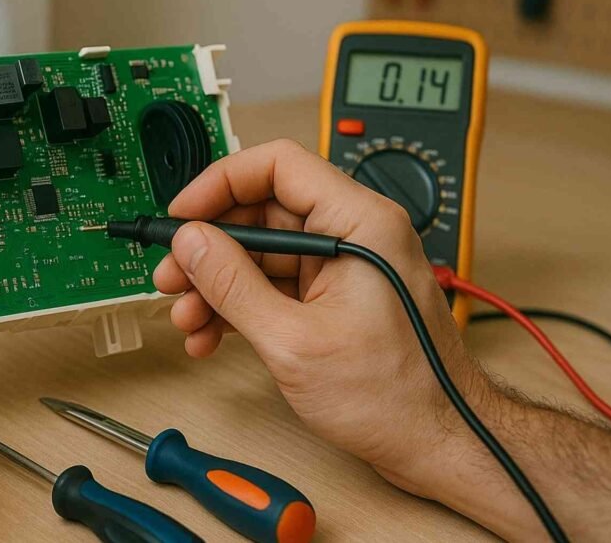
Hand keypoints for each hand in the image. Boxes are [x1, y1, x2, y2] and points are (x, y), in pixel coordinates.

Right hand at [153, 140, 482, 493]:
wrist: (437, 444)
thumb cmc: (397, 396)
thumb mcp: (294, 340)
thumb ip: (234, 285)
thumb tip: (192, 242)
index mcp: (359, 223)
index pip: (279, 166)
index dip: (221, 183)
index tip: (183, 214)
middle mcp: (353, 234)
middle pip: (262, 211)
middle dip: (210, 247)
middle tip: (173, 275)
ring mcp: (343, 266)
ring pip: (261, 253)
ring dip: (217, 284)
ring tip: (188, 318)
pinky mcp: (334, 296)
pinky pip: (273, 284)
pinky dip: (239, 306)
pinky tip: (211, 334)